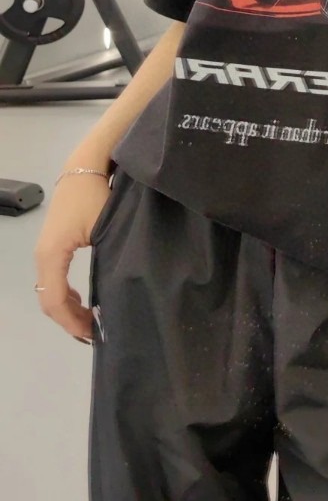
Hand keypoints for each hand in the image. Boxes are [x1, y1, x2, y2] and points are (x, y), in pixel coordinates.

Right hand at [34, 175, 112, 341]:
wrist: (87, 167)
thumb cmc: (97, 197)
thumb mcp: (104, 230)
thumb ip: (104, 263)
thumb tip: (112, 295)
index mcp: (51, 254)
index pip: (54, 300)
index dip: (71, 321)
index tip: (93, 334)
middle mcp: (43, 255)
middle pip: (48, 300)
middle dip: (69, 319)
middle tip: (94, 333)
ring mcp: (45, 251)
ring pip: (49, 291)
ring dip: (67, 309)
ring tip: (90, 322)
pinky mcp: (53, 246)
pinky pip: (53, 279)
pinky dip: (64, 295)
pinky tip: (80, 302)